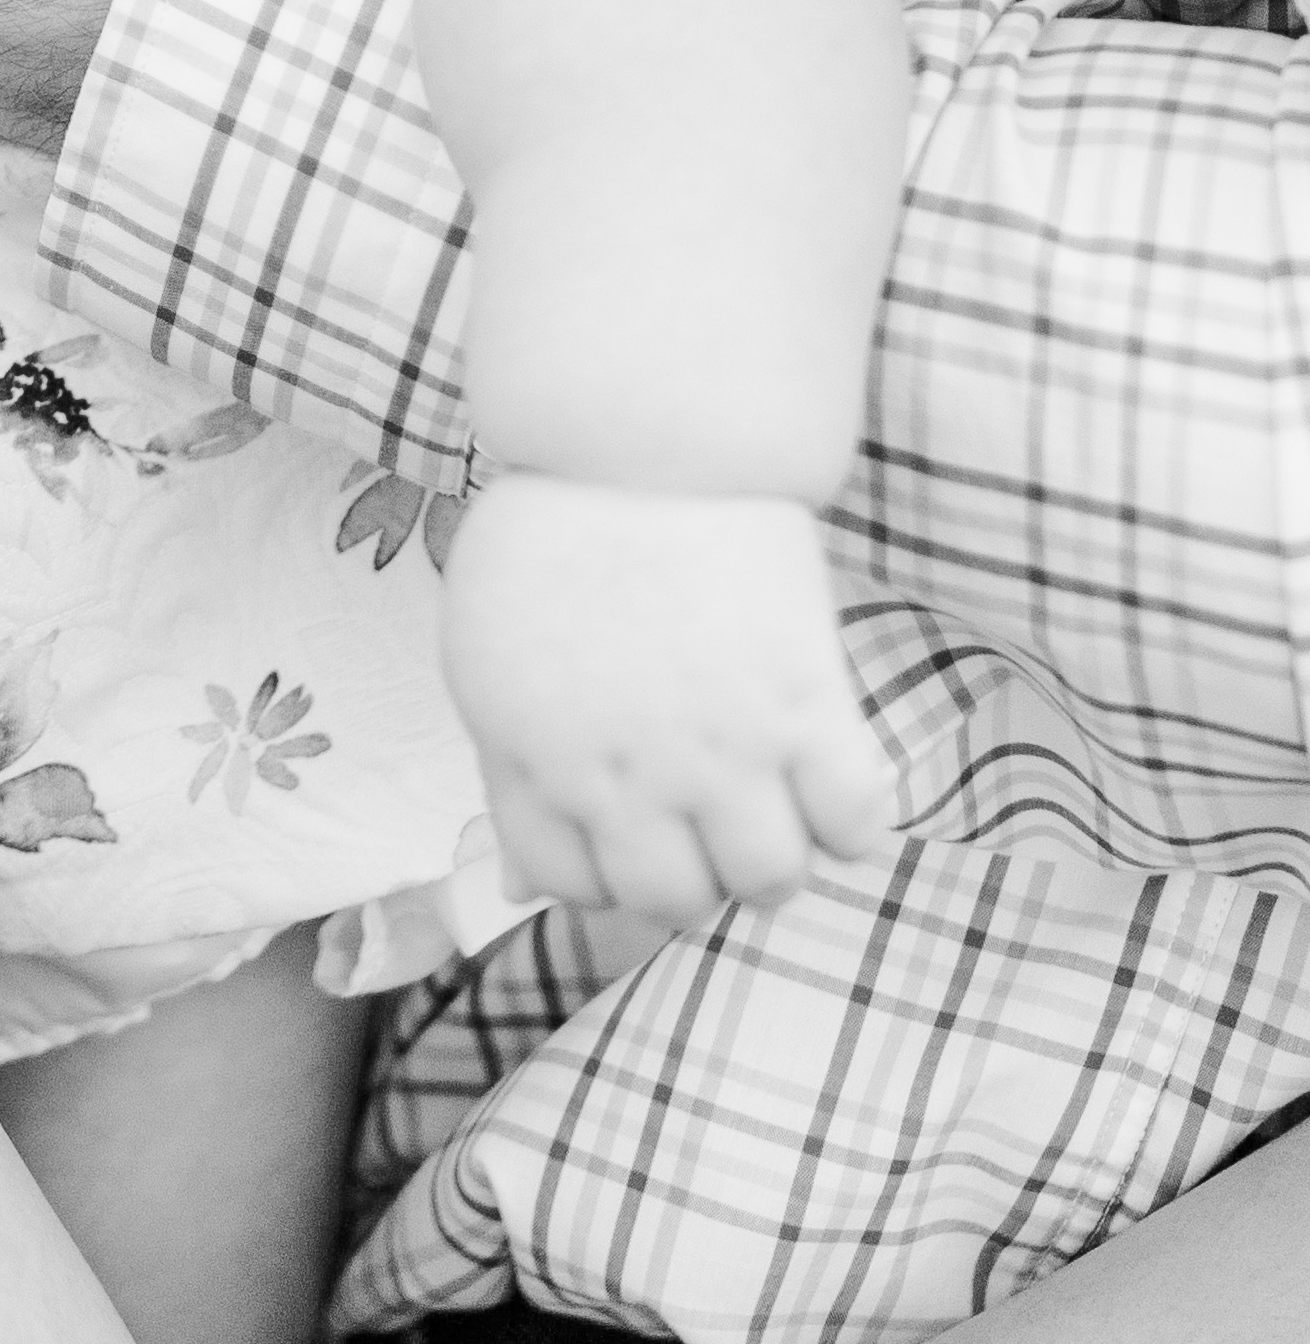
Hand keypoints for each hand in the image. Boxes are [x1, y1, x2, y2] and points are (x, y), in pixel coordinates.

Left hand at [442, 474, 902, 924]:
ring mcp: (723, 751)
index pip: (577, 887)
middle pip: (675, 901)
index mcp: (540, 766)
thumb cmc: (554, 538)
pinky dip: (850, 818)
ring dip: (772, 853)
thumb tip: (521, 887)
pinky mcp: (805, 709)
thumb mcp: (488, 661)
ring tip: (770, 795)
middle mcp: (630, 779)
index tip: (631, 825)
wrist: (635, 441)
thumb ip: (509, 775)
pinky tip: (826, 770)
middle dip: (690, 869)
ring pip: (769, 881)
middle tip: (705, 812)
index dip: (606, 867)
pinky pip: (855, 825)